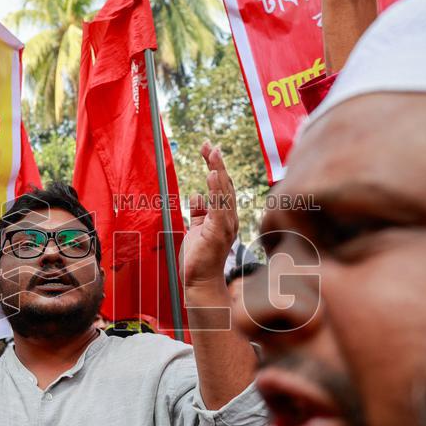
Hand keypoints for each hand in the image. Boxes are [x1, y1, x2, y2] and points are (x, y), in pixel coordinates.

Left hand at [180, 142, 237, 289]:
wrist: (200, 281)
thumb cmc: (199, 258)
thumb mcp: (196, 229)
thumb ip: (198, 213)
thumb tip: (196, 195)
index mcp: (224, 217)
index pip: (222, 187)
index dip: (216, 167)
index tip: (209, 149)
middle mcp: (229, 219)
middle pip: (225, 185)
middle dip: (217, 163)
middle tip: (209, 144)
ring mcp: (225, 225)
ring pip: (223, 192)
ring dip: (218, 171)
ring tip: (212, 153)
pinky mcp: (217, 232)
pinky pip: (217, 207)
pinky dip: (215, 191)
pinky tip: (210, 176)